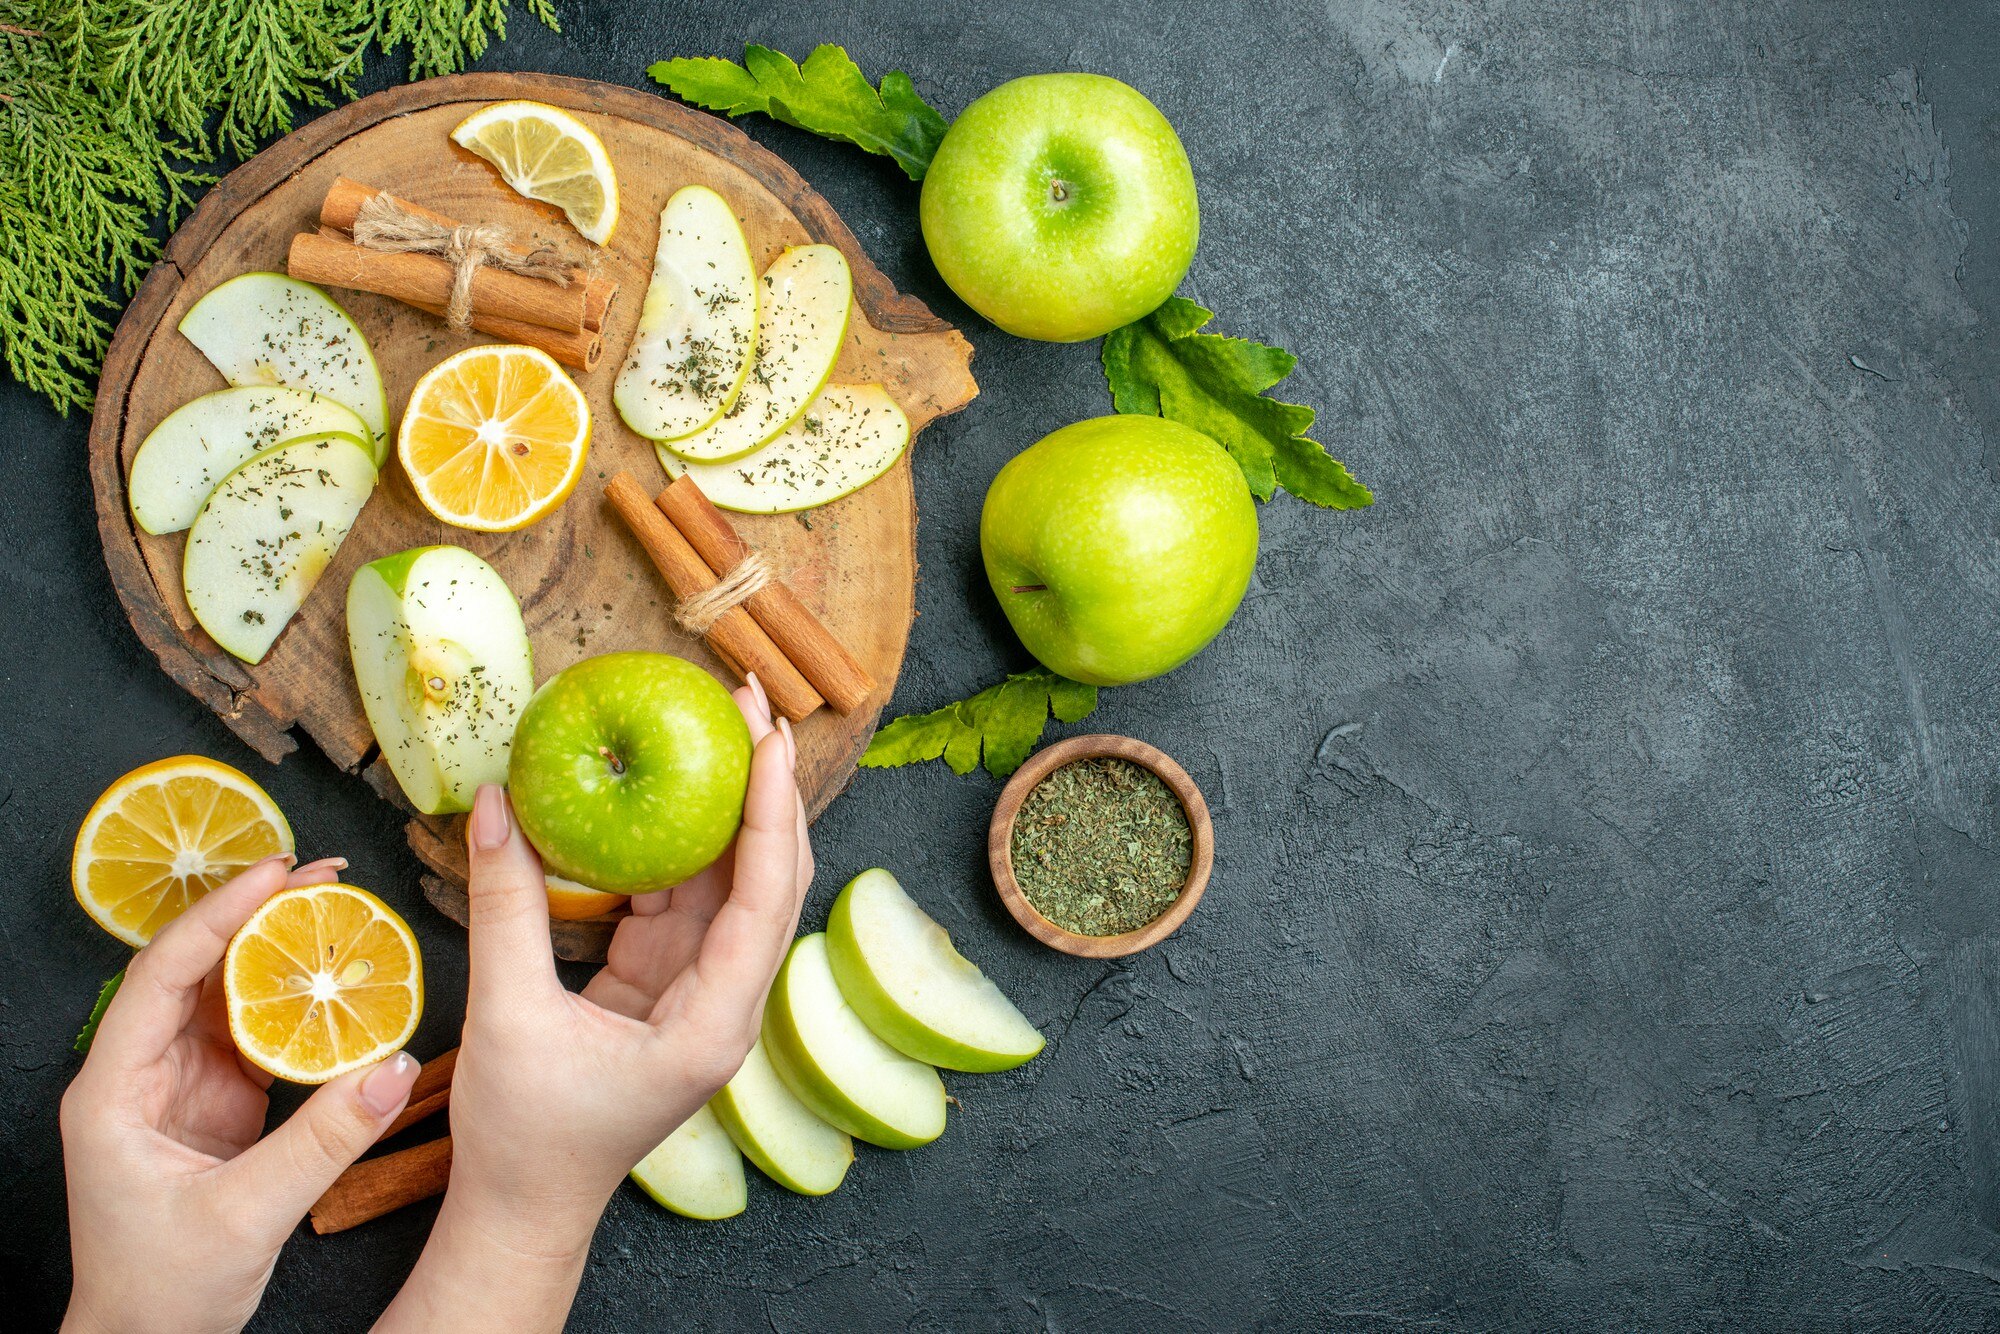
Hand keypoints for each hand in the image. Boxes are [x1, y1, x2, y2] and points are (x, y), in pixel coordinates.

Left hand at [61, 855, 421, 1333]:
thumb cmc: (164, 1292)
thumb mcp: (247, 1216)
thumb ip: (322, 1143)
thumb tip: (394, 1071)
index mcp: (113, 1091)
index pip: (162, 976)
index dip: (218, 917)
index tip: (275, 873)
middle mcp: (138, 1076)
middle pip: (193, 970)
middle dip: (255, 916)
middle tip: (322, 873)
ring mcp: (177, 1087)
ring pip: (225, 994)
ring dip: (276, 951)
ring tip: (334, 908)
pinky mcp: (214, 1103)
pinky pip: (254, 1034)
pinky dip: (294, 1002)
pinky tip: (334, 981)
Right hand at [378, 680, 810, 1331]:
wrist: (523, 1211)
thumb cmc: (525, 1137)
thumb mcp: (508, 1015)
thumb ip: (506, 907)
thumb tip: (492, 803)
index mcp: (714, 1025)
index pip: (764, 900)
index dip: (770, 813)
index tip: (769, 738)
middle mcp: (727, 1005)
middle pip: (770, 880)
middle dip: (766, 789)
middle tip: (751, 703)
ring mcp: (702, 994)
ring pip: (732, 884)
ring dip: (725, 809)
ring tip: (718, 725)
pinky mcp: (669, 987)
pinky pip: (684, 901)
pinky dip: (674, 846)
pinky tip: (659, 791)